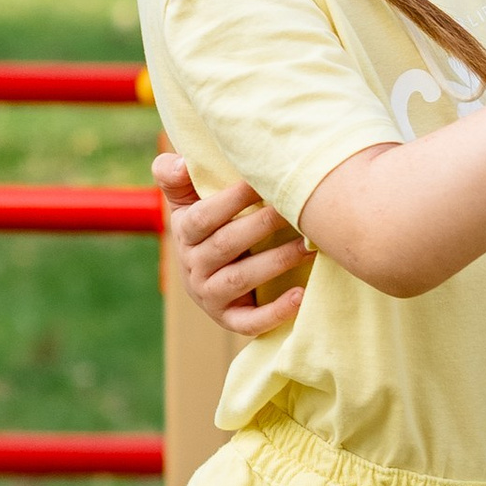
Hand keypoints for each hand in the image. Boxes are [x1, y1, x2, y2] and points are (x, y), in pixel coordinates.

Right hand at [155, 149, 308, 335]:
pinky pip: (250, 321)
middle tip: (295, 209)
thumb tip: (178, 163)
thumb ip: (177, 178)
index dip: (231, 199)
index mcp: (184, 233)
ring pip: (240, 279)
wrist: (210, 278)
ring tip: (308, 247)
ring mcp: (210, 295)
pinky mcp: (230, 320)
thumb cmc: (210, 228)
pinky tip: (302, 296)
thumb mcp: (188, 202)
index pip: (202, 216)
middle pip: (226, 245)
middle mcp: (193, 267)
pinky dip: (275, 311)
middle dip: (262, 225)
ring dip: (276, 261)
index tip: (260, 181)